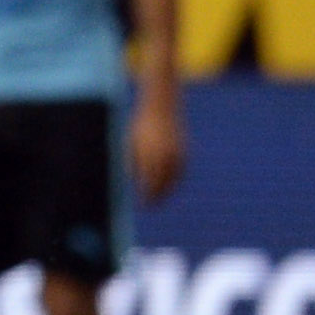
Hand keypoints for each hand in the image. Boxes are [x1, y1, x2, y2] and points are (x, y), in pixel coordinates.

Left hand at [129, 87, 185, 203]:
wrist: (161, 108)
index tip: (142, 204)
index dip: (146, 195)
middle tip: (152, 206)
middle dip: (157, 196)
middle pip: (162, 183)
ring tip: (160, 198)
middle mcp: (164, 156)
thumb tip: (131, 183)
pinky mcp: (184, 151)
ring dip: (168, 190)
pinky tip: (169, 185)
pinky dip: (176, 180)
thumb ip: (131, 164)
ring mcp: (176, 154)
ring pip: (174, 179)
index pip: (148, 182)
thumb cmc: (140, 127)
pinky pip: (181, 171)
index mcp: (148, 155)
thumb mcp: (130, 144)